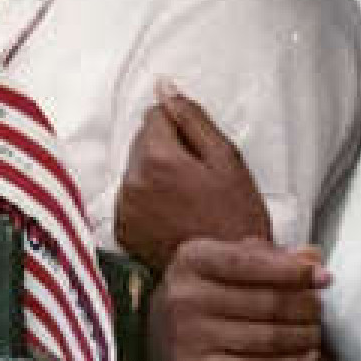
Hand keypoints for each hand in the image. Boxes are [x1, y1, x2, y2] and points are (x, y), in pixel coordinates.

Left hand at [116, 80, 271, 272]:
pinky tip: (173, 216)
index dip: (181, 129)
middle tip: (197, 179)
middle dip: (166, 150)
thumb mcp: (226, 159)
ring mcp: (124, 207)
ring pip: (135, 169)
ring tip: (187, 200)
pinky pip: (130, 198)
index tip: (199, 153)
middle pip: (141, 142)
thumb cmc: (237, 217)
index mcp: (157, 158)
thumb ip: (192, 118)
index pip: (154, 115)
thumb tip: (164, 87)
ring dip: (154, 175)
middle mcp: (132, 181)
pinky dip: (146, 201)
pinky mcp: (123, 229)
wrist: (232, 274)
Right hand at [149, 237, 327, 360]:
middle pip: (267, 302)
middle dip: (305, 306)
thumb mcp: (224, 260)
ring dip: (303, 336)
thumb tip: (313, 258)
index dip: (294, 271)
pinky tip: (304, 356)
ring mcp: (188, 332)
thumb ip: (268, 257)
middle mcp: (186, 294)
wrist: (156, 325)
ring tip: (313, 331)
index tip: (323, 278)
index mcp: (192, 258)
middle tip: (318, 308)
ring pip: (267, 337)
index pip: (251, 263)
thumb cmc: (200, 288)